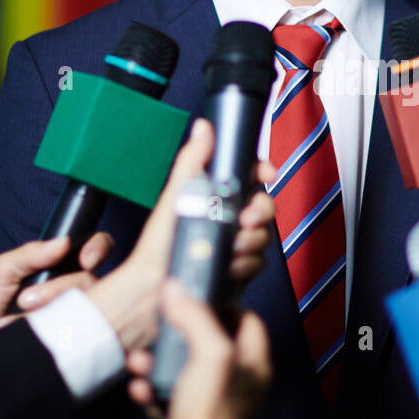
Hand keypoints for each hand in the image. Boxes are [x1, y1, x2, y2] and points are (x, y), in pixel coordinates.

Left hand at [0, 232, 113, 352]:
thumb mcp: (0, 270)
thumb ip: (30, 253)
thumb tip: (64, 242)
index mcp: (59, 265)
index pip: (94, 248)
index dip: (98, 248)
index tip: (87, 259)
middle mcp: (71, 288)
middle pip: (91, 278)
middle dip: (64, 286)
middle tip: (27, 299)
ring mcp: (73, 314)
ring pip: (87, 304)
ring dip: (54, 307)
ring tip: (23, 314)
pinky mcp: (71, 338)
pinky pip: (80, 331)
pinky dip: (58, 329)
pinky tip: (38, 331)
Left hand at [84, 118, 276, 351]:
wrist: (152, 289)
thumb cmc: (157, 247)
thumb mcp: (175, 197)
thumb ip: (193, 161)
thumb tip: (203, 129)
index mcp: (215, 198)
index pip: (250, 179)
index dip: (262, 173)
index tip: (266, 174)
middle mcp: (228, 220)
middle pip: (263, 208)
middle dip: (259, 212)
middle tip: (244, 219)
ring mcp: (235, 245)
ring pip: (263, 236)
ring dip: (249, 242)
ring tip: (228, 246)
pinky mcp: (239, 270)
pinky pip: (258, 263)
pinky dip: (245, 264)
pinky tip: (229, 264)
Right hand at [125, 281, 271, 418]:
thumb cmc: (209, 416)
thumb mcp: (208, 356)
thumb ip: (196, 318)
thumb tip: (179, 289)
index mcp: (255, 364)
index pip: (247, 319)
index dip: (223, 304)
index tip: (198, 298)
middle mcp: (240, 381)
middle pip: (211, 341)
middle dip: (179, 334)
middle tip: (162, 327)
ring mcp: (217, 399)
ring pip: (186, 366)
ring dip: (159, 361)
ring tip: (141, 362)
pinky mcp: (194, 415)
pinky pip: (172, 391)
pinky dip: (154, 387)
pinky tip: (141, 388)